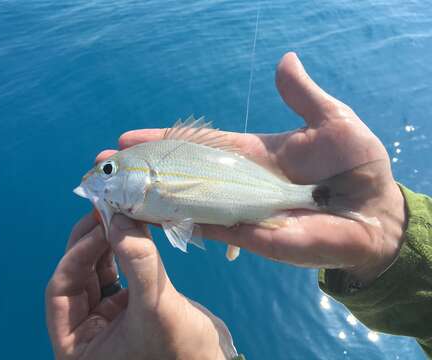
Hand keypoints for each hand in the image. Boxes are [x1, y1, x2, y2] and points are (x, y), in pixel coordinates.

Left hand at [46, 212, 236, 359]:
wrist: (211, 359)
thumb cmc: (181, 349)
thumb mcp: (155, 306)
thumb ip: (137, 263)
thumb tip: (119, 219)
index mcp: (76, 344)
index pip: (62, 290)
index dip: (78, 255)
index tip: (102, 226)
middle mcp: (86, 329)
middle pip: (77, 275)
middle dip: (91, 242)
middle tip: (106, 211)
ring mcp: (106, 316)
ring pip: (97, 269)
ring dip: (108, 241)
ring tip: (120, 214)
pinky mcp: (126, 304)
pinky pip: (119, 269)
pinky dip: (125, 248)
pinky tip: (133, 229)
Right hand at [111, 52, 405, 283]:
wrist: (375, 212)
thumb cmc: (357, 164)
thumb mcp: (330, 121)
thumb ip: (301, 96)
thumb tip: (284, 60)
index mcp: (252, 153)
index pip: (199, 145)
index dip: (166, 140)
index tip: (130, 138)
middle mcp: (238, 182)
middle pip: (184, 174)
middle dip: (146, 169)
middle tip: (106, 164)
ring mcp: (240, 210)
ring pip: (188, 201)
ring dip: (152, 196)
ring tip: (115, 192)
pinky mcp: (250, 236)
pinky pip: (207, 227)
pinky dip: (178, 220)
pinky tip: (148, 216)